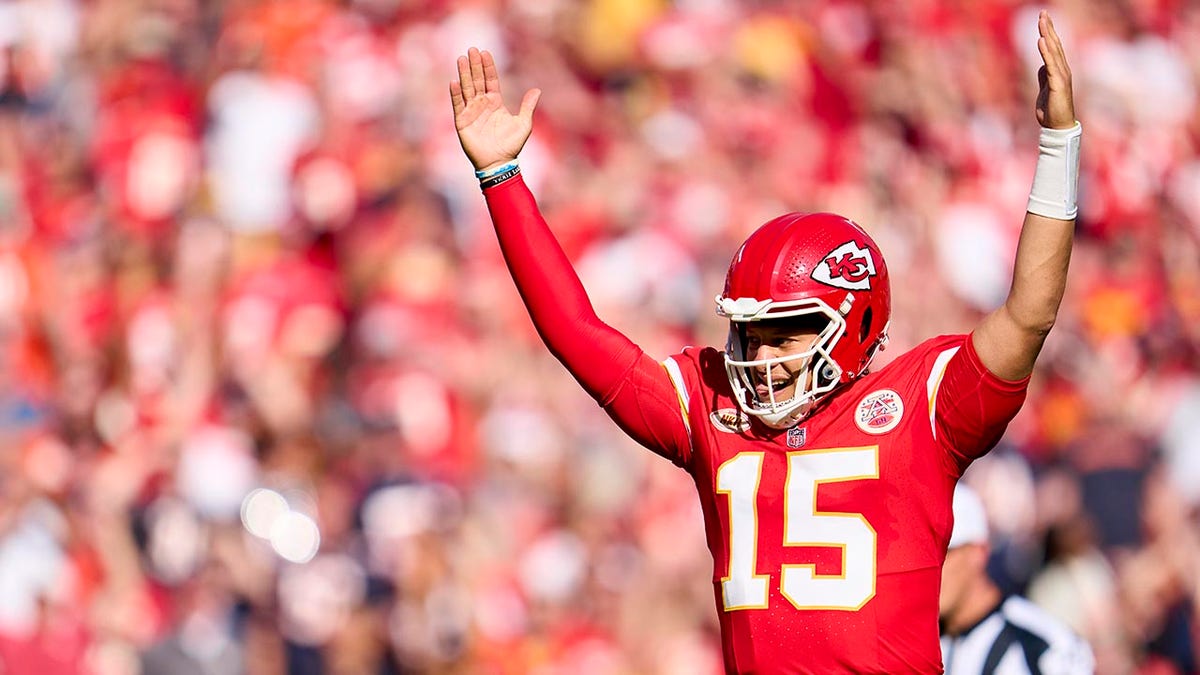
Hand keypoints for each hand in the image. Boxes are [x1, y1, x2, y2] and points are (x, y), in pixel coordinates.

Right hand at [450, 47, 540, 171]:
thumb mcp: (523, 124)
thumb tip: (537, 90)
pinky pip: (458, 105)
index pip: (490, 80)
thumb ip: (527, 106)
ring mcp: (471, 112)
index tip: (485, 52)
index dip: (488, 67)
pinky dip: (456, 94)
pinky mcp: (462, 122)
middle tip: (471, 49)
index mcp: (496, 103)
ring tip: (461, 59)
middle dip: (474, 65)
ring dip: (464, 74)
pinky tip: (454, 82)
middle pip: (477, 80)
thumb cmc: (511, 146)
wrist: (499, 163)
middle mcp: (482, 105)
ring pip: (467, 89)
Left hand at [1035, 11, 1075, 128]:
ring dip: (1047, 35)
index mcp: (1059, 70)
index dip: (1049, 32)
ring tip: (1042, 21)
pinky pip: (1050, 64)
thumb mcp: (1045, 89)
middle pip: (1055, 44)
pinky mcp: (1058, 83)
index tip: (1043, 19)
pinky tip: (1041, 40)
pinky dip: (1046, 51)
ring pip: (1054, 51)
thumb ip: (1044, 76)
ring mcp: (1061, 75)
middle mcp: (1063, 70)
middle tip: (1043, 13)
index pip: (1054, 47)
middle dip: (1049, 28)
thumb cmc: (1052, 110)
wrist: (1057, 126)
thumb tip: (1041, 66)